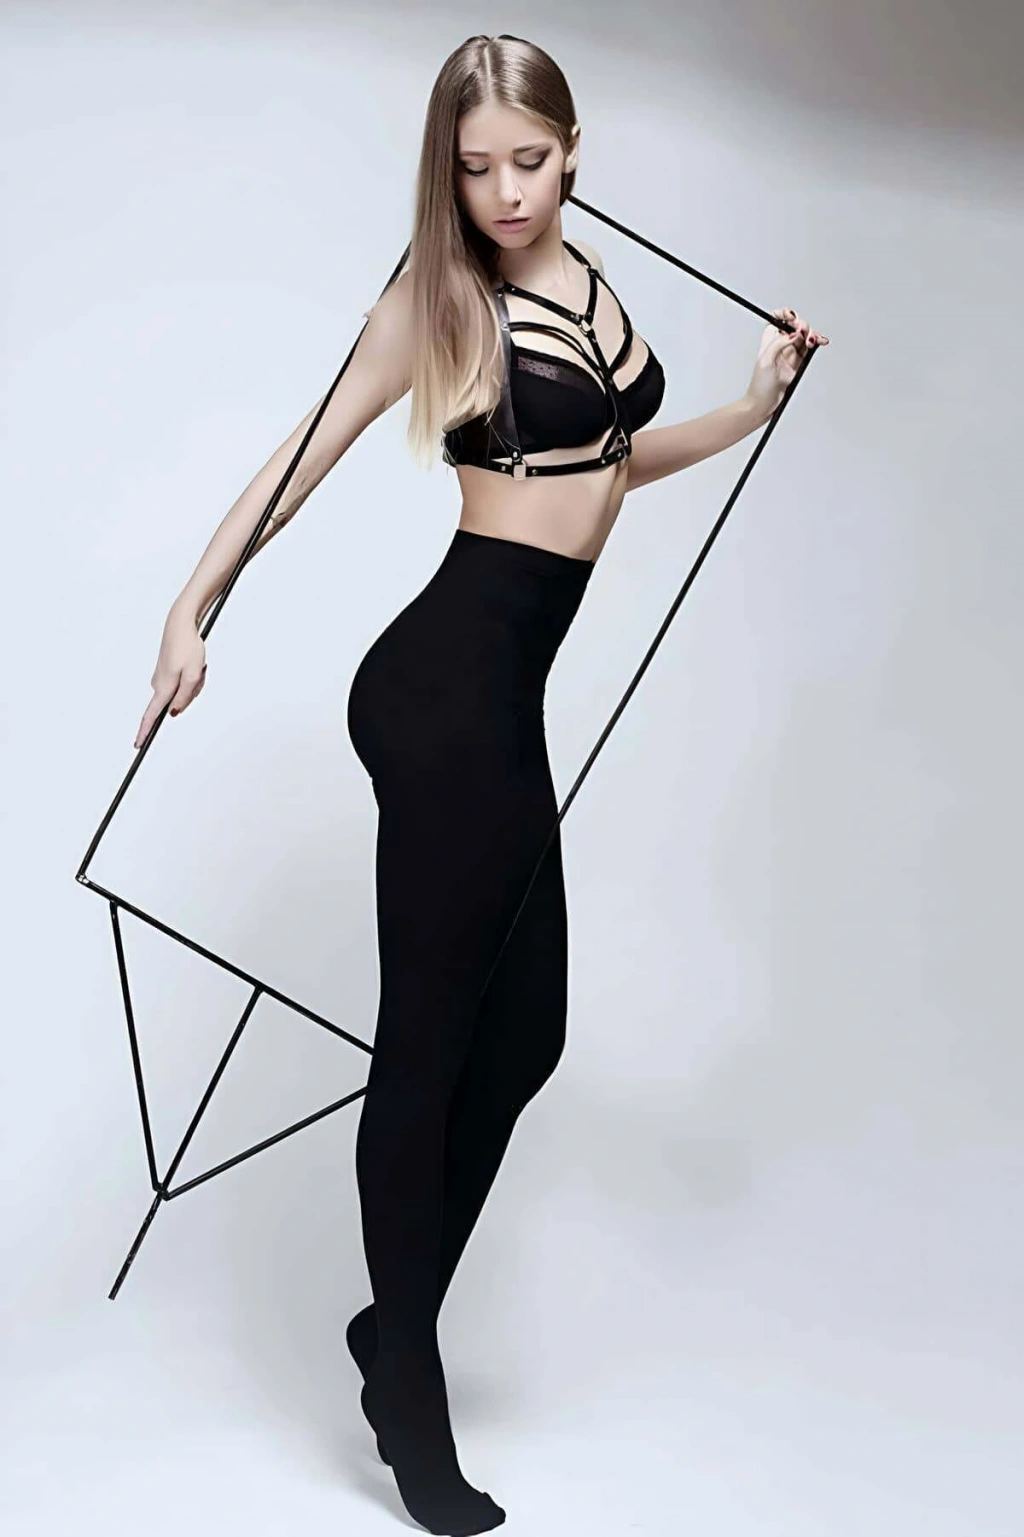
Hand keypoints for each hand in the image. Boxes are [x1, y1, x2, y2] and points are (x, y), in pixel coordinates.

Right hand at [134, 605, 207, 748]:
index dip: (145, 732)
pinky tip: (195, 662)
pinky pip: (184, 682)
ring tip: (197, 665)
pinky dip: (193, 675)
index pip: (151, 716)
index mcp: (164, 688)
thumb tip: (174, 713)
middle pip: (177, 703)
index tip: (139, 745)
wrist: (181, 624)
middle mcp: (159, 685)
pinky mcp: (167, 672)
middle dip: (192, 693)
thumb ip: (184, 698)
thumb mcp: (193, 675)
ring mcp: (162, 678)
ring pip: (183, 692)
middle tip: (199, 673)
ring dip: (195, 682)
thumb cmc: (188, 647)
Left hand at [746, 307, 828, 420]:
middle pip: (794, 326)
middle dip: (802, 325)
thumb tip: (793, 334)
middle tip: (804, 332)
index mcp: (769, 339)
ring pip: (804, 337)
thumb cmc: (760, 385)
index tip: (792, 317)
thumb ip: (779, 344)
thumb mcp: (766, 361)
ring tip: (812, 340)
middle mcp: (780, 344)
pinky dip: (815, 344)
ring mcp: (790, 353)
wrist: (763, 403)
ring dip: (811, 335)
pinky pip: (808, 349)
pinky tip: (819, 342)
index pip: (777, 319)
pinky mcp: (798, 362)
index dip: (785, 314)